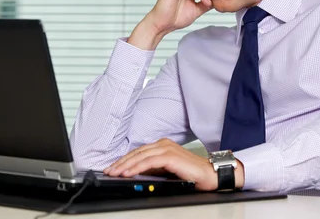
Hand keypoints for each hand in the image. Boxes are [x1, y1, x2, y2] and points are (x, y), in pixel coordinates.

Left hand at [103, 138, 242, 190]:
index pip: (138, 152)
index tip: (112, 168)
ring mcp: (167, 148)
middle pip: (136, 153)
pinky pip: (149, 161)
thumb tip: (136, 173)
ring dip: (125, 165)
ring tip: (114, 173)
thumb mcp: (167, 171)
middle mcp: (163, 144)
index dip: (124, 160)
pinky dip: (136, 167)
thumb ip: (153, 169)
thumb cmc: (192, 174)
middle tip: (108, 171)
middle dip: (120, 163)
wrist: (210, 175)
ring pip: (140, 156)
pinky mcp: (170, 156)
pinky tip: (128, 173)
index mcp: (162, 146)